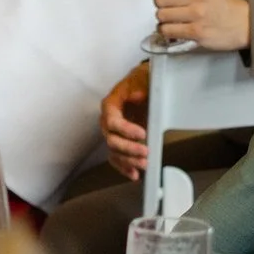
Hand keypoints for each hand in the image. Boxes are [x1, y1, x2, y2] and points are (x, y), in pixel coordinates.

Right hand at [100, 63, 151, 178]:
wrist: (144, 83)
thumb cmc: (141, 80)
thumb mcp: (142, 79)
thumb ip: (140, 87)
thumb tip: (137, 96)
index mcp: (110, 105)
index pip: (112, 121)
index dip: (126, 130)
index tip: (142, 134)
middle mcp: (108, 121)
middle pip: (112, 140)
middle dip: (128, 149)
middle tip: (145, 152)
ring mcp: (114, 133)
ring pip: (114, 152)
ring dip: (128, 161)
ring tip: (144, 165)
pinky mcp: (121, 141)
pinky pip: (117, 158)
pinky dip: (124, 167)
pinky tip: (134, 174)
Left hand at [150, 0, 251, 50]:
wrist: (243, 22)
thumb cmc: (221, 3)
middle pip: (159, 0)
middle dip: (160, 5)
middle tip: (168, 7)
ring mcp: (196, 14)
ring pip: (161, 15)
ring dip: (163, 19)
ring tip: (173, 19)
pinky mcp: (196, 32)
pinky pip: (168, 30)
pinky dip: (166, 30)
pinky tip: (173, 29)